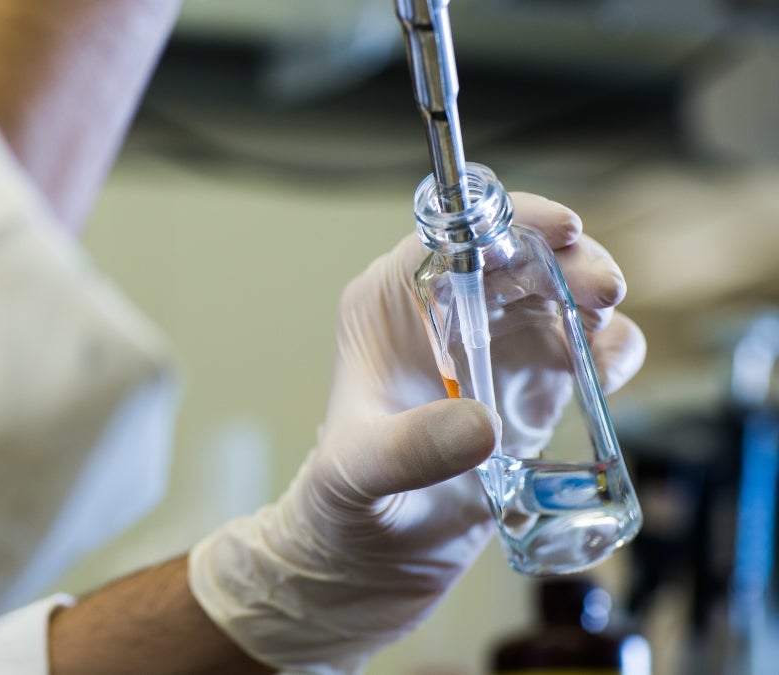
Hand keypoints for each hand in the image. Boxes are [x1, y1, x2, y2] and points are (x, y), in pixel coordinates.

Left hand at [188, 194, 645, 672]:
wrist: (367, 561)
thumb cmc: (342, 505)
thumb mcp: (360, 472)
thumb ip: (410, 447)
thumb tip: (481, 423)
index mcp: (388, 306)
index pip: (450, 237)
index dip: (508, 220)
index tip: (560, 229)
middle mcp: (444, 318)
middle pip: (517, 257)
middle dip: (566, 260)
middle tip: (601, 289)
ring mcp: (490, 353)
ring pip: (557, 298)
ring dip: (593, 301)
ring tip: (607, 328)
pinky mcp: (527, 394)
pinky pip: (580, 354)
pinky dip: (606, 351)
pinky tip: (608, 367)